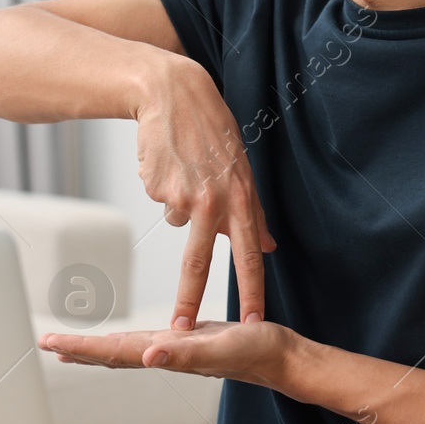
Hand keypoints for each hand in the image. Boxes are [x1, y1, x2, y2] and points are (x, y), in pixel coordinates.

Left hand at [40, 321, 295, 388]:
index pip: (113, 351)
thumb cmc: (258, 353)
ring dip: (96, 348)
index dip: (80, 347)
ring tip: (70, 346)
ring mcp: (174, 350)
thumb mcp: (222, 348)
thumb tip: (148, 356)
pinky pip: (145, 343)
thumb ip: (186, 354)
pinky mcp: (186, 341)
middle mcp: (164, 354)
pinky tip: (124, 341)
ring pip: (125, 350)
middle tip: (46, 344)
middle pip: (111, 354)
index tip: (50, 343)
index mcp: (166, 354)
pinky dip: (125, 340)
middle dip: (78, 350)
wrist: (282, 358)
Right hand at [135, 58, 275, 329]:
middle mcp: (214, 200)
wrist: (172, 93)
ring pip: (178, 221)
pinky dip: (164, 186)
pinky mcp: (156, 186)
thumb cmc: (211, 131)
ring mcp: (182, 194)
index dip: (250, 291)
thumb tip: (268, 247)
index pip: (247, 255)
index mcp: (241, 198)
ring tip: (186, 168)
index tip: (252, 322)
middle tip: (182, 330)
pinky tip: (169, 160)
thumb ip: (254, 213)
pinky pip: (161, 200)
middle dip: (189, 299)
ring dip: (180, 202)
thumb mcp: (243, 170)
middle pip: (199, 260)